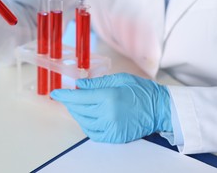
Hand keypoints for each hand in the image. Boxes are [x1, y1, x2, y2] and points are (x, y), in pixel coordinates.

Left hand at [50, 73, 172, 142]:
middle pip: (78, 110)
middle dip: (70, 103)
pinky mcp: (115, 137)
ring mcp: (111, 128)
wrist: (161, 109)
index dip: (64, 95)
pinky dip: (86, 125)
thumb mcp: (119, 79)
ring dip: (77, 114)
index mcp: (108, 96)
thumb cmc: (142, 91)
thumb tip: (78, 85)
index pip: (78, 97)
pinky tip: (87, 117)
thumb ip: (97, 83)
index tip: (55, 93)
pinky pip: (93, 133)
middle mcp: (107, 114)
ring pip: (83, 122)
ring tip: (78, 106)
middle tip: (67, 97)